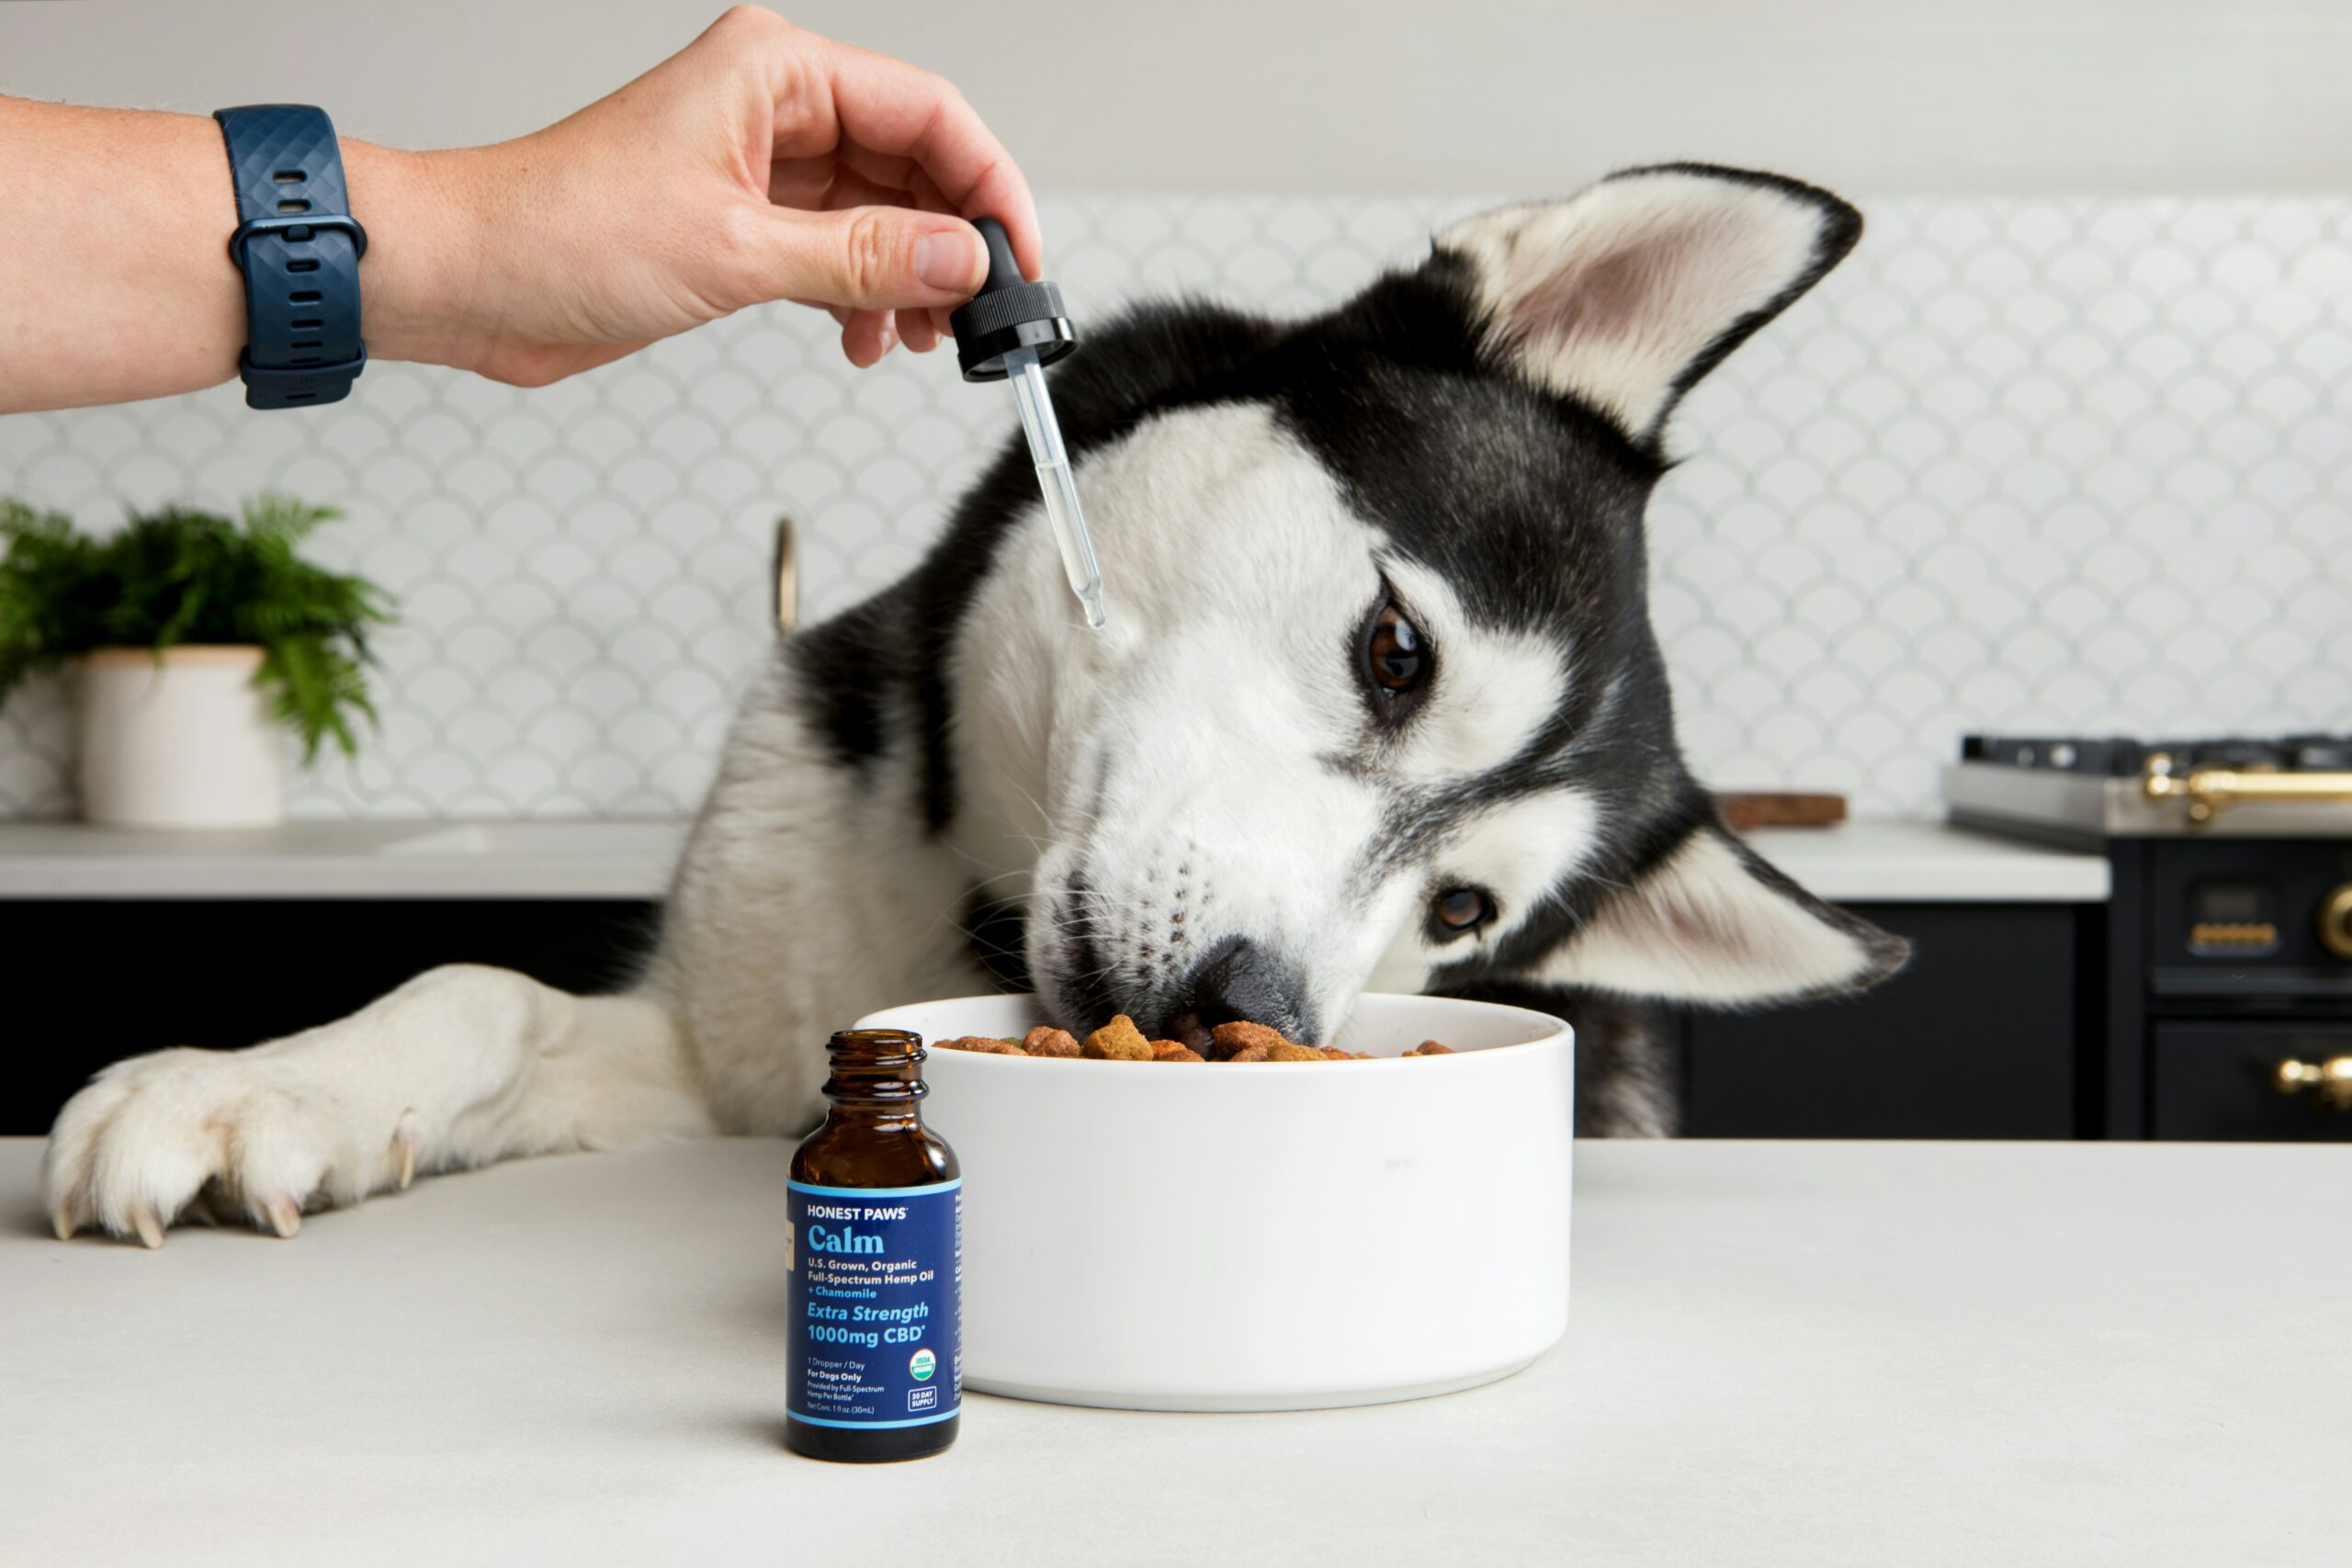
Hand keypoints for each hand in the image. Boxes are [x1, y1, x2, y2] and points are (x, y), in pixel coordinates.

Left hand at [374, 6, 1041, 382]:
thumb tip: (960, 262)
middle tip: (976, 315)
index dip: (987, 185)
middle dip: (949, 242)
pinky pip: (837, 250)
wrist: (467, 279)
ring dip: (908, 278)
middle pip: (912, 163)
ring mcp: (759, 163)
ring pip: (879, 213)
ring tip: (919, 338)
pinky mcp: (741, 219)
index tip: (1017, 257)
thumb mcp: (737, 251)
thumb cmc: (560, 232)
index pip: (927, 112)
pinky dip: (861, 297)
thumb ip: (862, 258)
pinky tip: (862, 340)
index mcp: (774, 71)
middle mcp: (773, 107)